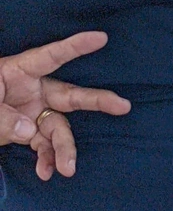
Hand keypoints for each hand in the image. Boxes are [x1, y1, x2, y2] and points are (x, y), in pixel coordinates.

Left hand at [0, 32, 130, 179]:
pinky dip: (45, 159)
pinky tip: (45, 173)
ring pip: (58, 128)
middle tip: (122, 106)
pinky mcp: (25, 131)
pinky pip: (42, 145)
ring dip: (63, 149)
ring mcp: (30, 111)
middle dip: (97, 102)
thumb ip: (3, 117)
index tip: (101, 37)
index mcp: (17, 72)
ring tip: (67, 169)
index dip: (76, 46)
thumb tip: (30, 131)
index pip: (51, 56)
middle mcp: (31, 90)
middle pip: (70, 95)